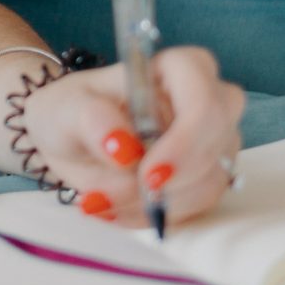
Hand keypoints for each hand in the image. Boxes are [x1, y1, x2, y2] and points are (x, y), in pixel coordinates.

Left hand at [6, 46, 245, 227]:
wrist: (69, 141)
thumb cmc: (71, 112)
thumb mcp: (64, 110)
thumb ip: (91, 121)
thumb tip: (123, 148)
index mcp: (177, 68)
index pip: (205, 99)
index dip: (186, 141)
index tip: (148, 175)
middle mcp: (206, 101)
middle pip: (220, 140)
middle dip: (174, 180)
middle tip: (119, 196)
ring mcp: (212, 141)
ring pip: (210, 182)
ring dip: (158, 203)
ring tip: (104, 201)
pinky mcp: (206, 177)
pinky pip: (197, 206)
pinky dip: (155, 215)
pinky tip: (119, 207)